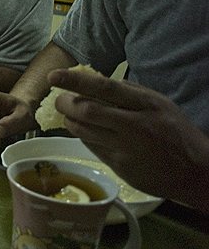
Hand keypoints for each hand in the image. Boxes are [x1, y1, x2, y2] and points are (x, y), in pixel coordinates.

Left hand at [52, 69, 208, 202]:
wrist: (196, 172)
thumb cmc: (176, 132)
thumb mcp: (159, 104)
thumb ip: (129, 92)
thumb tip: (94, 80)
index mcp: (147, 105)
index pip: (104, 88)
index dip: (75, 81)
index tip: (54, 76)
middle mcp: (135, 126)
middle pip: (86, 111)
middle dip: (65, 103)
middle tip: (60, 99)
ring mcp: (125, 148)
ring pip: (82, 130)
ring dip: (69, 120)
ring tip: (71, 114)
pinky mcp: (119, 166)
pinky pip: (90, 146)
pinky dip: (82, 136)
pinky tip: (86, 131)